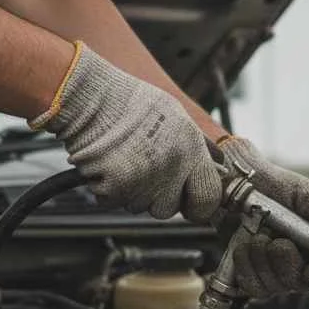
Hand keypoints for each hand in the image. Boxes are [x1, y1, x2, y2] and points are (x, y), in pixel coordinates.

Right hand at [31, 43, 221, 220]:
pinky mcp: (115, 191)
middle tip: (150, 176)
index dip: (201, 204)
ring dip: (135, 193)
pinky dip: (111, 190)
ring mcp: (142, 182)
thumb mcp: (177, 116)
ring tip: (127, 163)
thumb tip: (217, 164)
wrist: (91, 99)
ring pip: (143, 207)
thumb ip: (198, 146)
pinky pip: (117, 202)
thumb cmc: (130, 104)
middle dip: (162, 199)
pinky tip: (111, 167)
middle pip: (171, 209)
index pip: (209, 197)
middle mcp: (170, 169)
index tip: (193, 204)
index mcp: (190, 150)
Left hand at [218, 137, 308, 296]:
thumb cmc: (275, 188)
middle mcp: (298, 264)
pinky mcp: (250, 276)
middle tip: (278, 242)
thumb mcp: (303, 192)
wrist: (237, 184)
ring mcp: (273, 273)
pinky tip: (244, 246)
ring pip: (275, 287)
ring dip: (264, 260)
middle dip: (288, 264)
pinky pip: (252, 285)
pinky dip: (246, 265)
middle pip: (300, 284)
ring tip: (258, 235)